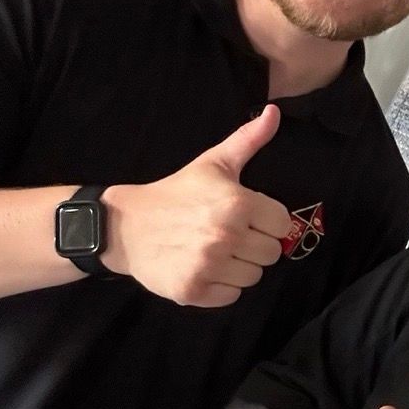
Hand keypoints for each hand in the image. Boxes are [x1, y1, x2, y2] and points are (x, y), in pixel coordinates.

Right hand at [104, 105, 292, 306]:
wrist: (125, 226)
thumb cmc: (176, 193)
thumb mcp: (213, 163)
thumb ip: (248, 139)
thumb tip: (274, 112)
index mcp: (237, 203)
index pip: (283, 224)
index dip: (266, 221)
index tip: (246, 217)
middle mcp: (226, 235)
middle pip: (271, 253)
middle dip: (254, 244)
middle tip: (227, 234)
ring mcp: (209, 265)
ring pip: (253, 277)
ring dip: (238, 267)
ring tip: (214, 250)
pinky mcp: (193, 290)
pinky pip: (231, 296)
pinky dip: (221, 287)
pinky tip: (203, 268)